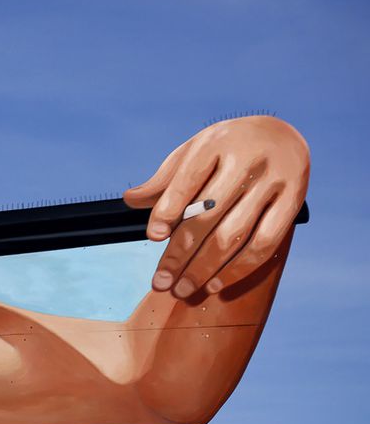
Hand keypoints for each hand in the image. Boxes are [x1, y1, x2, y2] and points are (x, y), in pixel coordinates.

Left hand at [125, 116, 309, 299]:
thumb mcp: (194, 151)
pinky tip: (215, 283)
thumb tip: (130, 200)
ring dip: (204, 268)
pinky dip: (239, 268)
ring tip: (182, 290)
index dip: (168, 210)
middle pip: (208, 215)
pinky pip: (265, 242)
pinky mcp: (294, 199)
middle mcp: (247, 161)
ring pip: (235, 234)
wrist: (282, 134)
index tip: (152, 238)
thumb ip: (165, 179)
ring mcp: (274, 181)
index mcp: (216, 144)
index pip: (187, 180)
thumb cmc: (227, 147)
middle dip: (180, 254)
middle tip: (160, 282)